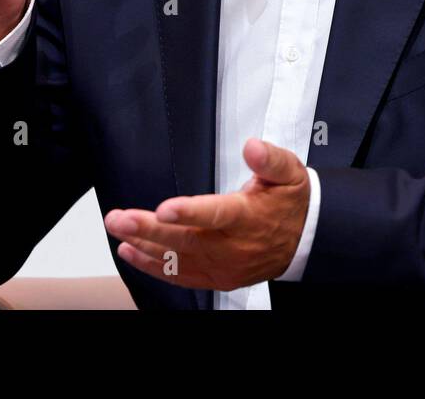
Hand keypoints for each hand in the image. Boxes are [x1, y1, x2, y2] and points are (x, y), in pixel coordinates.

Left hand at [103, 139, 310, 290]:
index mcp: (249, 217)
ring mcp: (224, 266)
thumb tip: (252, 147)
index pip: (216, 214)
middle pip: (186, 240)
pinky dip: (153, 267)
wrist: (306, 240)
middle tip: (119, 219)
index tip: (164, 209)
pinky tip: (131, 253)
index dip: (189, 213)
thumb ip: (270, 159)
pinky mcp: (217, 277)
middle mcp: (234, 246)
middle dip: (148, 230)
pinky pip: (181, 276)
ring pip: (178, 260)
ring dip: (143, 246)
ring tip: (117, 230)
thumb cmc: (291, 202)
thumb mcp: (290, 173)